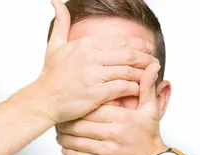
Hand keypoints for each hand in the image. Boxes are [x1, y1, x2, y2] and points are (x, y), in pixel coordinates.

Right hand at [24, 0, 157, 123]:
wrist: (43, 100)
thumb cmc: (50, 76)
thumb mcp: (55, 45)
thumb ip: (61, 22)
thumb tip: (57, 1)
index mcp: (86, 45)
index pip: (120, 41)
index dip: (138, 44)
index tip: (148, 47)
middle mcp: (91, 57)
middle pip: (128, 54)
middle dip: (146, 57)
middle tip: (156, 61)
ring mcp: (94, 75)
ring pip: (128, 71)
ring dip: (144, 73)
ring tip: (152, 75)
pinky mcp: (96, 93)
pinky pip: (122, 87)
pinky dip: (134, 88)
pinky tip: (141, 90)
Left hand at [56, 62, 165, 154]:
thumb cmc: (149, 139)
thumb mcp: (150, 112)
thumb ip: (146, 88)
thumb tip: (152, 66)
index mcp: (121, 118)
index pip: (92, 108)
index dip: (79, 108)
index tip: (71, 106)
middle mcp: (113, 134)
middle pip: (80, 125)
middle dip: (67, 123)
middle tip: (61, 120)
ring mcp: (107, 151)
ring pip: (76, 142)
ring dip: (65, 138)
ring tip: (60, 134)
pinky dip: (69, 152)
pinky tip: (66, 148)